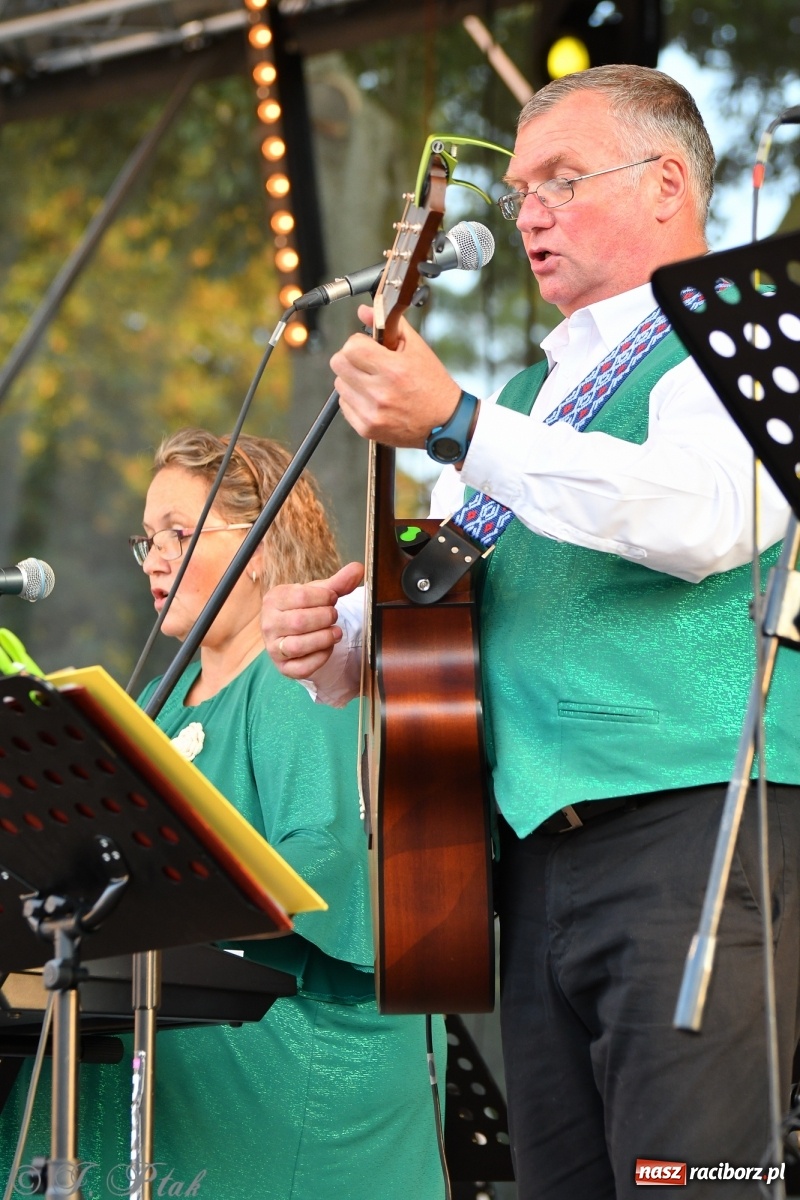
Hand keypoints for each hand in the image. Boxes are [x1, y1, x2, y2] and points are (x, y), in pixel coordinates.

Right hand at [261, 561, 363, 679]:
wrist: (294, 633)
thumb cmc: (305, 609)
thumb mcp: (319, 594)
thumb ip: (338, 583)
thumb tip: (358, 568)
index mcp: (273, 600)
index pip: (300, 596)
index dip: (324, 597)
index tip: (333, 598)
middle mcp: (268, 624)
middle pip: (299, 622)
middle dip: (325, 618)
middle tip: (334, 616)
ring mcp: (274, 648)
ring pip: (298, 646)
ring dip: (324, 638)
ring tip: (335, 632)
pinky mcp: (284, 668)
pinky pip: (302, 667)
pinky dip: (320, 658)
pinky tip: (327, 648)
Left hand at [331, 305, 461, 446]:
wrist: (444, 422)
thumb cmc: (432, 385)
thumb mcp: (416, 349)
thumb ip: (390, 325)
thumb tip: (364, 310)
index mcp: (394, 370)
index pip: (351, 347)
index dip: (359, 343)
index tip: (369, 347)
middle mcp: (380, 393)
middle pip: (339, 364)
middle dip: (351, 359)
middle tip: (368, 363)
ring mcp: (372, 413)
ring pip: (339, 384)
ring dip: (352, 380)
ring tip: (374, 383)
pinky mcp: (366, 429)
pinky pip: (344, 405)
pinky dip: (354, 399)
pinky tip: (373, 399)